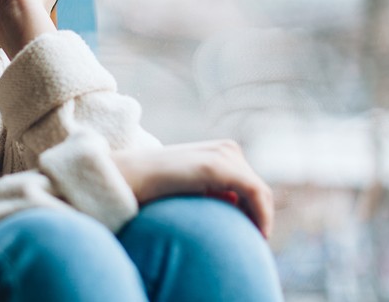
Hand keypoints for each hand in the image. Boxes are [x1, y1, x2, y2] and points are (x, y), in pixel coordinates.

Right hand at [111, 140, 273, 236]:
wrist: (126, 177)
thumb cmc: (152, 187)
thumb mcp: (190, 188)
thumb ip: (211, 192)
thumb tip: (233, 203)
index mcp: (221, 152)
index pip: (251, 185)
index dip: (258, 210)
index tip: (255, 233)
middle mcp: (226, 149)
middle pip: (258, 188)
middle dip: (261, 214)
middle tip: (257, 239)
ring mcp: (222, 155)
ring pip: (260, 192)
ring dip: (262, 216)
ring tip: (255, 239)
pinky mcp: (217, 167)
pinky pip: (255, 193)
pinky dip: (262, 215)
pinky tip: (258, 233)